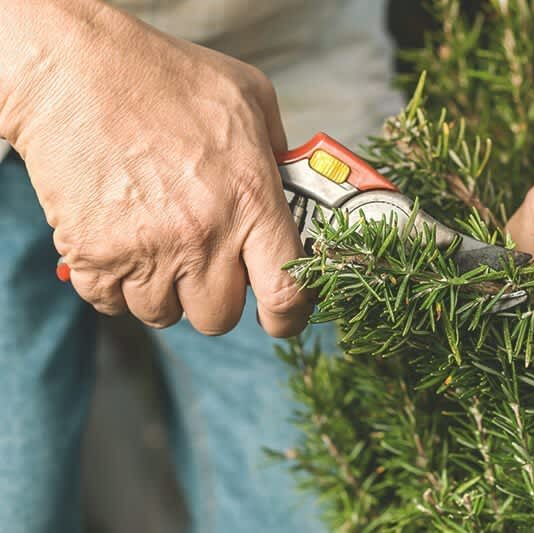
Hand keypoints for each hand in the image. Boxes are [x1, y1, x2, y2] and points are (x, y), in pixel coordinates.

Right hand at [1, 1, 311, 336]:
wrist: (76, 71)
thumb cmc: (167, 78)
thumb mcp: (251, 100)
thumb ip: (281, 153)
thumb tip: (296, 189)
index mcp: (251, 202)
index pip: (285, 295)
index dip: (289, 318)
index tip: (282, 317)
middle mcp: (203, 237)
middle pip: (219, 317)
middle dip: (216, 296)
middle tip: (205, 259)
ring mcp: (146, 251)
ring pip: (164, 315)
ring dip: (164, 290)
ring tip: (158, 241)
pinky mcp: (94, 256)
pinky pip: (112, 305)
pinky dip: (117, 285)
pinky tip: (122, 242)